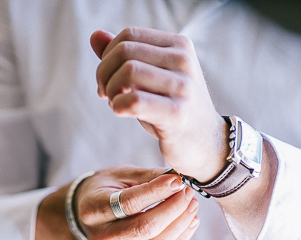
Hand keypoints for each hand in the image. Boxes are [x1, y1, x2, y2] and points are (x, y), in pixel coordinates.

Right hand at [74, 166, 198, 239]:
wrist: (88, 215)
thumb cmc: (107, 189)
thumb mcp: (121, 175)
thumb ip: (148, 177)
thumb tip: (177, 178)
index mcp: (94, 209)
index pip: (129, 203)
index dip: (157, 192)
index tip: (177, 181)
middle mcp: (101, 236)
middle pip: (144, 228)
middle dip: (173, 209)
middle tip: (188, 193)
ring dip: (180, 225)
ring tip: (192, 206)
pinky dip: (179, 237)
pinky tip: (189, 221)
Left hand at [90, 28, 229, 182]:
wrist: (205, 143)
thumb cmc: (172, 109)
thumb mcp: (149, 78)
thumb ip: (124, 57)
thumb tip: (95, 35)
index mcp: (179, 45)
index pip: (129, 35)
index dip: (108, 56)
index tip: (107, 78)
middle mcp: (184, 60)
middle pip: (125, 52)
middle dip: (104, 73)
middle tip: (106, 93)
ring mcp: (183, 86)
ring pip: (128, 72)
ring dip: (110, 90)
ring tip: (114, 103)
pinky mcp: (177, 113)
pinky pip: (134, 100)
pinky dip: (118, 105)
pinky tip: (120, 112)